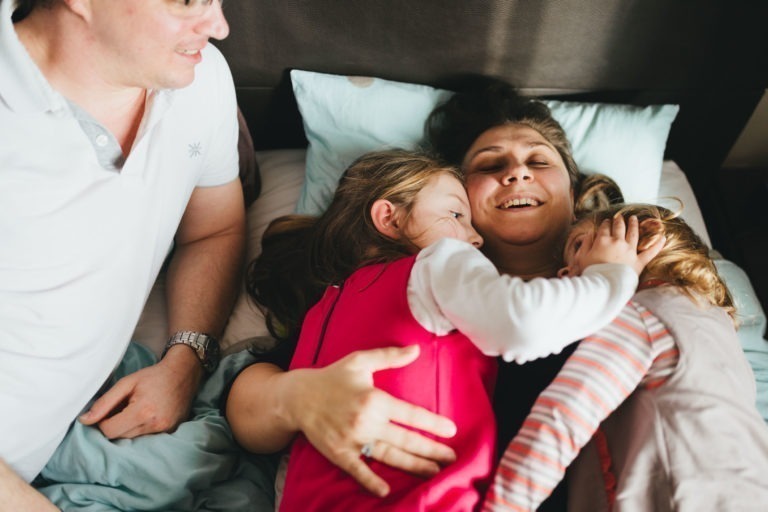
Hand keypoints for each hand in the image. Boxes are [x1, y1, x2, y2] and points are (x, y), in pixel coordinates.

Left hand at [78, 347, 201, 437]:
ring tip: (133, 411)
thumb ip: (104, 402)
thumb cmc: (153, 376)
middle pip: (120, 438)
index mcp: (142, 411)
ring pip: (132, 440)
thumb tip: (84, 421)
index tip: (109, 410)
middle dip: (115, 425)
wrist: (184, 373)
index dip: (103, 422)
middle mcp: (155, 425)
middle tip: (121, 409)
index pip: (109, 431)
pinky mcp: (171, 432)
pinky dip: (141, 430)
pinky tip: (145, 416)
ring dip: (128, 429)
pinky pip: (146, 438)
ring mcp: (165, 431)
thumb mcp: (126, 383)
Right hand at [287, 345, 457, 496]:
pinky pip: (358, 470)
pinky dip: (371, 481)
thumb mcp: (360, 361)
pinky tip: (385, 491)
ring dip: (413, 466)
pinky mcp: (339, 453)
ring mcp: (353, 440)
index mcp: (374, 399)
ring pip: (389, 456)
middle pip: (406, 439)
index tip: (451, 430)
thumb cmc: (333, 377)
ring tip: (434, 472)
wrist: (298, 397)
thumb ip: (389, 356)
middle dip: (431, 450)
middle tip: (452, 458)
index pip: (411, 414)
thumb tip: (416, 349)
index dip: (433, 423)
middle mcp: (366, 422)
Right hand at [580, 215, 664, 274]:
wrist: (603, 286)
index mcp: (603, 241)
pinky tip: (663, 237)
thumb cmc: (590, 273)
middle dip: (619, 220)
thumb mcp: (581, 257)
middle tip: (620, 216)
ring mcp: (629, 251)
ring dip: (634, 225)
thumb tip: (590, 233)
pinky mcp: (638, 262)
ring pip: (634, 234)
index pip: (605, 228)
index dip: (605, 223)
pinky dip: (657, 245)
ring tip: (634, 219)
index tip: (606, 221)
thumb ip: (586, 243)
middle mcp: (617, 242)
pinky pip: (650, 252)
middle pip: (619, 227)